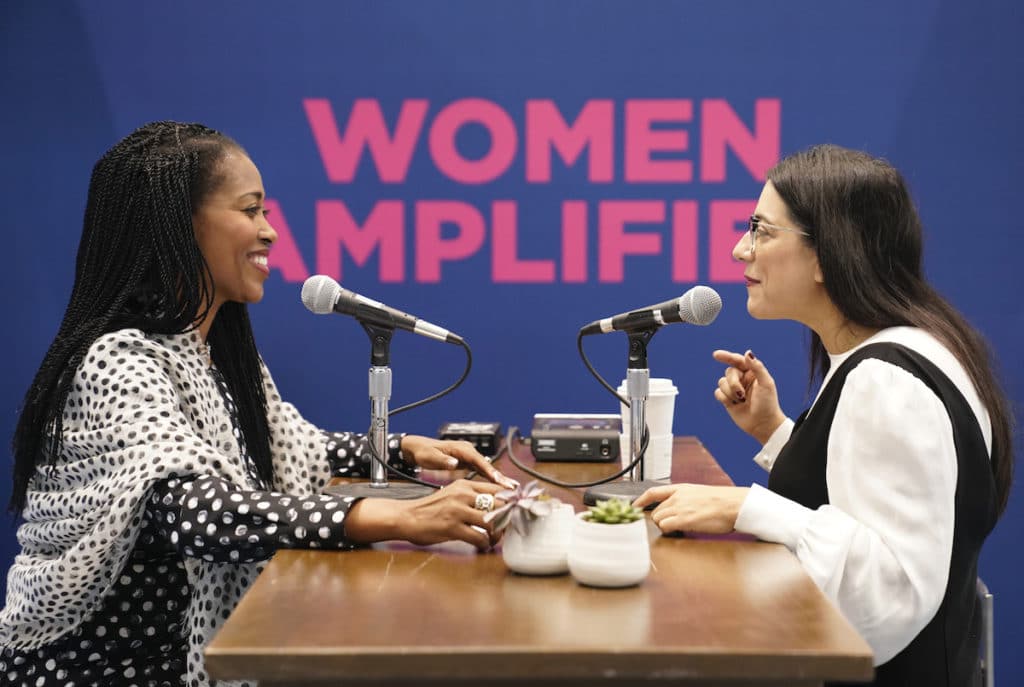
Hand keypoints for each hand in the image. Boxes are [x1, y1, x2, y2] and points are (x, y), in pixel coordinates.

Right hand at [348, 479, 505, 549]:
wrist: (407, 517)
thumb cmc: (431, 508)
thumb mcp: (452, 495)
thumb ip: (472, 497)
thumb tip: (497, 504)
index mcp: (465, 486)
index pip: (497, 489)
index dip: (513, 500)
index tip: (522, 508)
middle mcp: (463, 495)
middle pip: (499, 504)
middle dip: (509, 518)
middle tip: (510, 527)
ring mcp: (458, 511)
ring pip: (491, 522)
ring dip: (497, 534)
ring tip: (494, 539)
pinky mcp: (452, 528)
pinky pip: (478, 537)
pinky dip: (484, 544)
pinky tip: (482, 545)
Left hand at [401, 435, 516, 488]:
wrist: (419, 449)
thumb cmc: (424, 452)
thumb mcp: (430, 456)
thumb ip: (442, 460)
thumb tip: (454, 463)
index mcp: (461, 448)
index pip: (478, 460)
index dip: (489, 470)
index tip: (498, 479)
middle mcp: (469, 452)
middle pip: (487, 465)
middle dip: (500, 476)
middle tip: (513, 487)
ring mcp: (470, 458)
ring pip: (487, 470)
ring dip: (499, 480)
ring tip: (512, 490)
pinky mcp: (468, 465)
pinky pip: (482, 473)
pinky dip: (491, 481)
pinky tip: (500, 489)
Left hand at [633, 483, 749, 534]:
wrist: (735, 504)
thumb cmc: (723, 501)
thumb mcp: (700, 493)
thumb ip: (685, 499)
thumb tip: (678, 509)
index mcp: (681, 488)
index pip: (653, 492)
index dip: (640, 500)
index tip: (633, 506)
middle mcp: (677, 497)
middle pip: (655, 511)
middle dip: (659, 520)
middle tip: (671, 525)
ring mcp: (679, 508)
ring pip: (658, 520)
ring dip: (664, 526)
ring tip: (678, 528)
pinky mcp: (684, 519)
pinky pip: (666, 527)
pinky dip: (668, 531)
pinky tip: (679, 531)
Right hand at [712, 349, 786, 443]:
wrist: (762, 424)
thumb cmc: (768, 403)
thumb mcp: (766, 383)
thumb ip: (757, 367)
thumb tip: (747, 353)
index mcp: (752, 373)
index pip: (738, 361)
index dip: (726, 356)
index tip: (716, 355)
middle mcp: (742, 379)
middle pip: (728, 372)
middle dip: (733, 383)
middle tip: (742, 394)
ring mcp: (734, 389)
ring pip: (721, 382)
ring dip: (730, 393)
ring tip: (741, 401)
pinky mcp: (727, 399)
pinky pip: (718, 393)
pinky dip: (724, 398)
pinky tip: (734, 405)